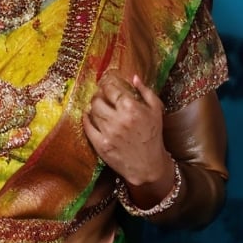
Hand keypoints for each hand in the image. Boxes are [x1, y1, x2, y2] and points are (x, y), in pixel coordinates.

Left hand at [82, 70, 170, 186]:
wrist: (149, 165)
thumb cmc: (153, 136)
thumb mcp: (156, 111)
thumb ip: (145, 91)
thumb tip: (133, 77)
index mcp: (132, 108)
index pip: (111, 90)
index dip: (106, 85)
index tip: (106, 86)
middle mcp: (118, 119)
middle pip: (97, 100)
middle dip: (98, 96)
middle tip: (100, 96)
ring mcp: (108, 133)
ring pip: (92, 112)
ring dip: (93, 107)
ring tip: (98, 107)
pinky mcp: (101, 144)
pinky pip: (87, 127)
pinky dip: (86, 119)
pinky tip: (88, 116)